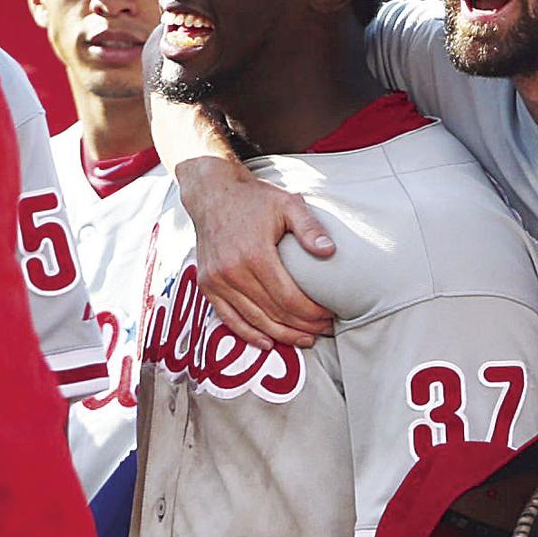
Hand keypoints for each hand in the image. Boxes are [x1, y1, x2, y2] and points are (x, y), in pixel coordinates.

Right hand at [175, 156, 335, 348]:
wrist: (213, 193)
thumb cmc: (254, 199)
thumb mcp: (288, 204)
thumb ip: (310, 228)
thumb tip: (330, 251)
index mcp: (254, 254)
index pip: (289, 298)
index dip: (312, 313)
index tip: (329, 315)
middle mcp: (232, 272)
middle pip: (273, 313)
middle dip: (302, 327)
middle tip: (323, 330)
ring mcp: (217, 281)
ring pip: (253, 321)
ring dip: (280, 335)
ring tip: (304, 339)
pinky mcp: (207, 285)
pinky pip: (228, 318)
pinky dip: (248, 334)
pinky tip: (267, 343)